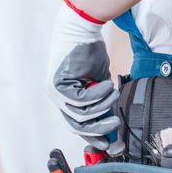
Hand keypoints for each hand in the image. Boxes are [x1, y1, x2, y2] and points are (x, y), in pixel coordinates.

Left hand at [46, 0, 120, 151]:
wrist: (81, 28)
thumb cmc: (90, 52)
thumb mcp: (100, 82)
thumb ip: (103, 102)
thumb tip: (113, 123)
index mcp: (65, 98)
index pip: (77, 124)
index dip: (93, 135)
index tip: (110, 143)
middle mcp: (57, 97)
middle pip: (76, 125)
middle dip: (99, 128)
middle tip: (116, 124)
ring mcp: (55, 91)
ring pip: (80, 114)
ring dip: (102, 106)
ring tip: (113, 93)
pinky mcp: (57, 83)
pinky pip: (81, 100)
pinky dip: (97, 95)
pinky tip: (107, 85)